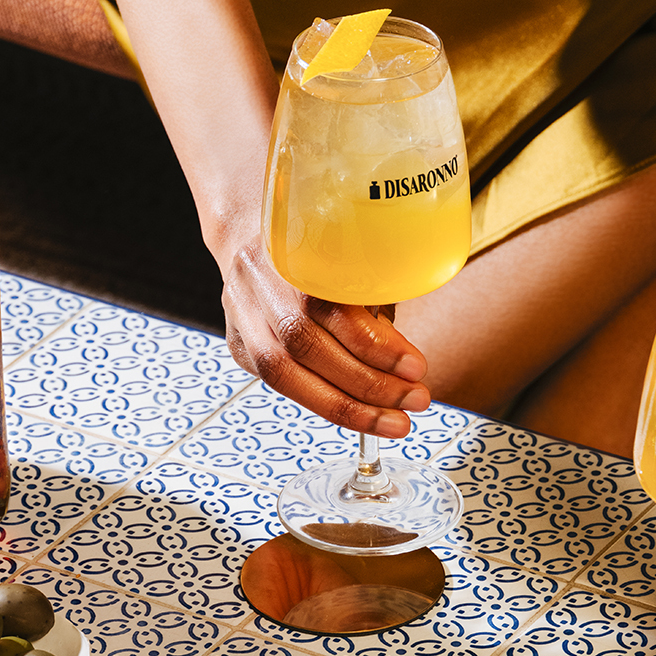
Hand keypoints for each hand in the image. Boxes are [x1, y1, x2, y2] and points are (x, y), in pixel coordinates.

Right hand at [218, 233, 432, 437]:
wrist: (252, 235)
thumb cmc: (319, 252)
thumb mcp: (352, 259)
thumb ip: (373, 297)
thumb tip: (406, 358)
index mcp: (291, 249)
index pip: (329, 305)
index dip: (374, 344)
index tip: (415, 368)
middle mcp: (257, 279)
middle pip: (304, 343)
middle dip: (367, 383)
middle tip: (414, 399)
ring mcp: (241, 313)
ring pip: (283, 372)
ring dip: (347, 405)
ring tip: (394, 420)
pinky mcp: (239, 343)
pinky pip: (281, 384)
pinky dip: (326, 402)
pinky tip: (362, 414)